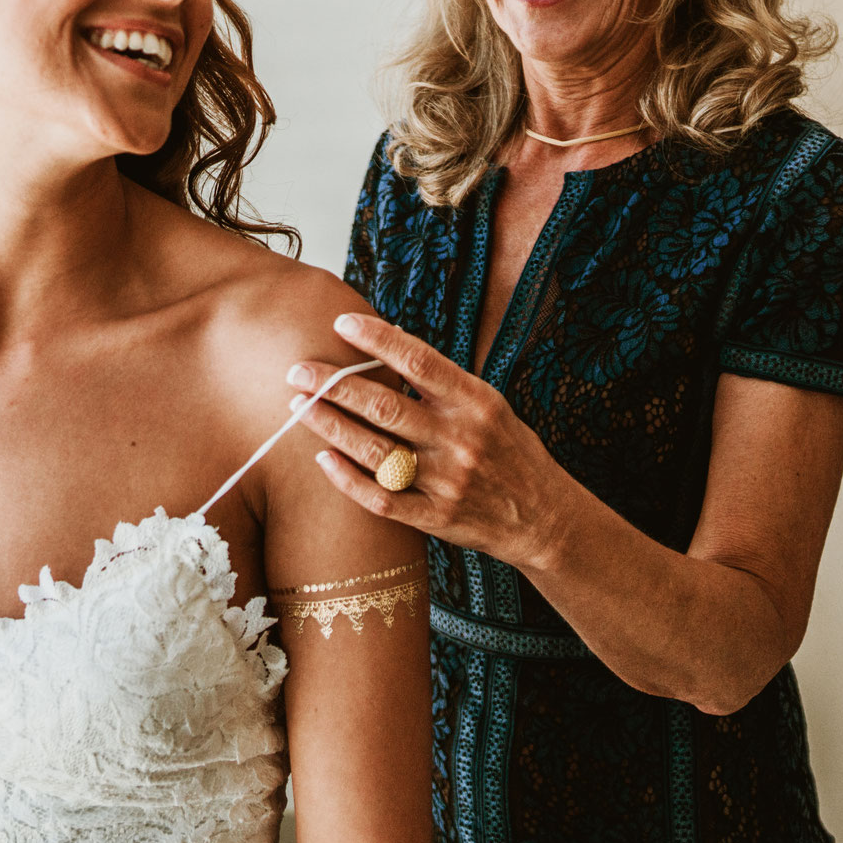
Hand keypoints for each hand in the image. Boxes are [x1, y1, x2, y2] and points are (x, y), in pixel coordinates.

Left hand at [288, 313, 571, 569]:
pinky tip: (322, 459)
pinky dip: (347, 478)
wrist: (544, 518)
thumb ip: (443, 383)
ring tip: (298, 406)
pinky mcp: (435, 517)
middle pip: (385, 406)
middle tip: (298, 371)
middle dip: (334, 386)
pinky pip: (381, 498)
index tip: (342, 324)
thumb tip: (388, 343)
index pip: (419, 361)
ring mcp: (446, 481)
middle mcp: (459, 439)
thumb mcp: (489, 405)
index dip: (378, 339)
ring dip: (330, 426)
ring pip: (375, 450)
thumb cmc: (509, 451)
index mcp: (475, 402)